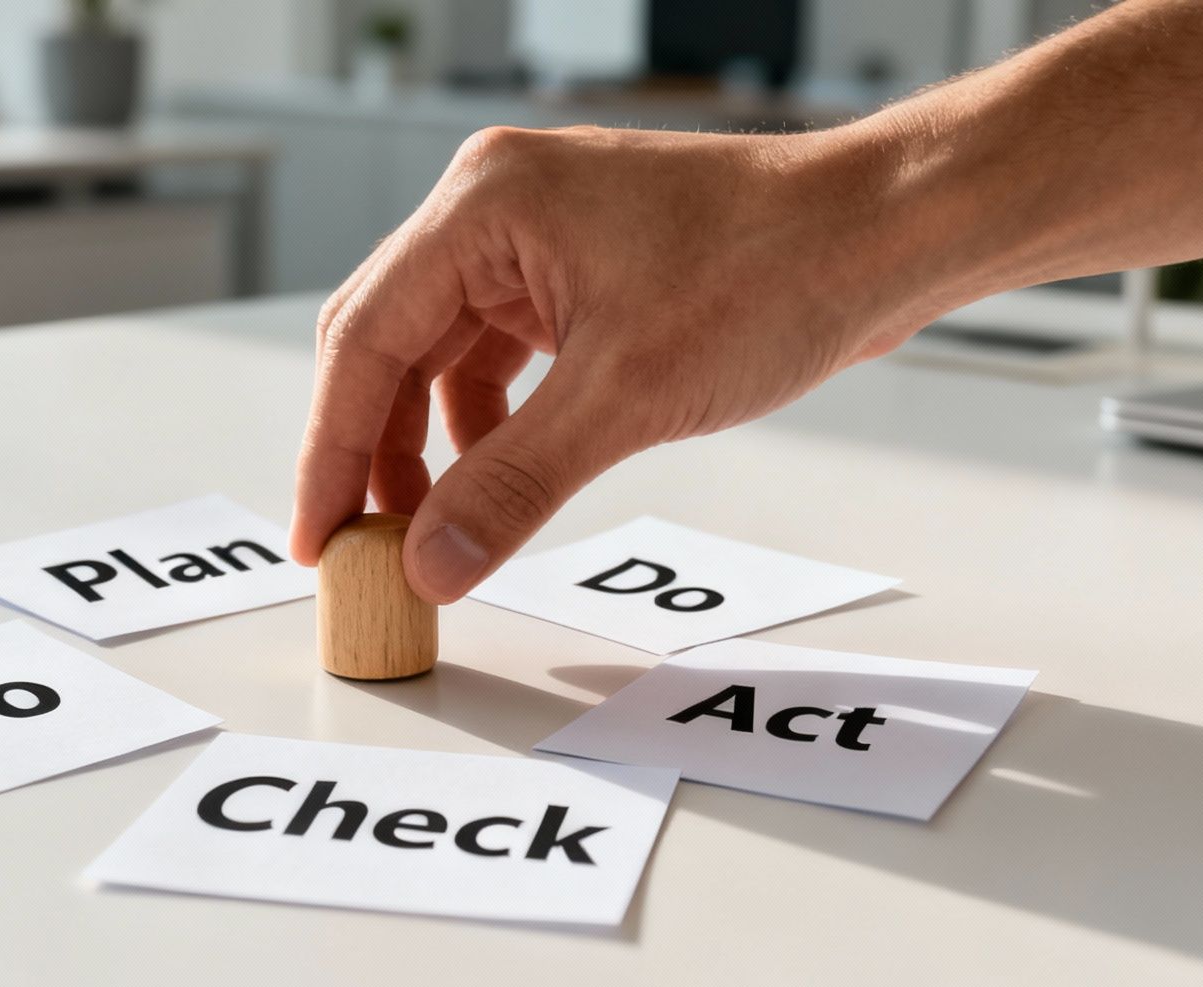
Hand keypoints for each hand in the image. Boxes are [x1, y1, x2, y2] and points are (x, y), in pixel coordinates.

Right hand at [290, 124, 928, 602]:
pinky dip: (484, 423)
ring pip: (439, 355)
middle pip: (388, 344)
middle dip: (371, 451)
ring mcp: (535, 238)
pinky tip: (490, 480)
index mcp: (483, 205)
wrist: (884, 236)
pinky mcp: (574, 272)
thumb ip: (512, 487)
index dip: (331, 450)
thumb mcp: (626, 397)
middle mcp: (493, 208)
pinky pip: (496, 355)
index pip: (364, 338)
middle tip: (359, 547)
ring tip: (427, 531)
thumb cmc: (774, 271)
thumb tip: (431, 564)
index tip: (318, 536)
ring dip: (428, 444)